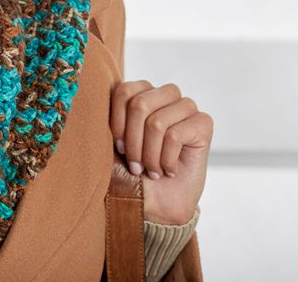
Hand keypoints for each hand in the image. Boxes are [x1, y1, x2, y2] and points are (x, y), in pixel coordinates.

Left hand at [110, 80, 213, 224]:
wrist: (156, 204)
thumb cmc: (131, 171)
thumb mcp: (110, 142)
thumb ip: (105, 115)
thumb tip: (93, 94)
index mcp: (141, 92)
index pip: (124, 92)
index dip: (118, 123)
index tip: (119, 149)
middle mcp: (164, 94)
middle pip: (139, 104)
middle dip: (133, 142)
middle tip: (135, 165)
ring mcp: (186, 106)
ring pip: (157, 122)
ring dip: (150, 155)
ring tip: (152, 170)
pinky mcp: (203, 123)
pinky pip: (176, 136)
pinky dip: (166, 160)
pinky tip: (169, 171)